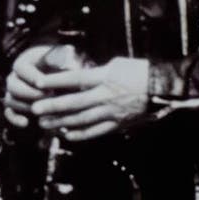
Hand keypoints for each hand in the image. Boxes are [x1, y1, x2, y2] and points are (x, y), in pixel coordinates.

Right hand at [4, 42, 76, 128]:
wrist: (65, 83)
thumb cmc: (66, 68)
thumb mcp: (67, 61)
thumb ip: (66, 62)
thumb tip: (68, 66)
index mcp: (26, 61)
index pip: (20, 67)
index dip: (32, 77)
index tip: (45, 84)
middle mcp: (16, 76)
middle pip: (12, 85)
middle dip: (30, 93)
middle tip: (47, 97)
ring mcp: (14, 92)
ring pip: (11, 100)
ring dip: (26, 106)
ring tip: (44, 108)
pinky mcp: (16, 106)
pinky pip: (9, 114)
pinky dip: (15, 119)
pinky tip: (26, 123)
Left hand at [33, 55, 155, 144]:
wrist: (163, 88)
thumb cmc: (141, 72)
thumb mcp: (117, 65)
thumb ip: (96, 72)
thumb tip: (79, 77)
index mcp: (104, 78)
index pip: (75, 79)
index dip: (55, 82)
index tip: (39, 83)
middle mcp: (105, 96)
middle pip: (74, 103)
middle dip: (53, 107)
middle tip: (35, 109)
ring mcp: (111, 112)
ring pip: (81, 120)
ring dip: (61, 122)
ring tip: (45, 123)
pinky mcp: (118, 124)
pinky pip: (95, 131)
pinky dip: (80, 134)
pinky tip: (67, 135)